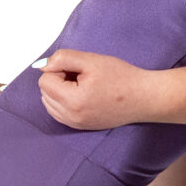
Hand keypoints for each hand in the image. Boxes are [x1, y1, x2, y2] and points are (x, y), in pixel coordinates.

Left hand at [37, 48, 151, 130]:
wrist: (143, 97)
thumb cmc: (121, 77)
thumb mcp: (91, 60)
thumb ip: (63, 58)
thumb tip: (42, 65)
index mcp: (73, 101)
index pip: (44, 80)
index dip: (59, 69)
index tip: (78, 69)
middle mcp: (71, 117)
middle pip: (45, 93)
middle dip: (58, 80)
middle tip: (82, 76)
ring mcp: (75, 125)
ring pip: (49, 103)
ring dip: (60, 91)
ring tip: (83, 86)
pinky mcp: (80, 127)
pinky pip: (58, 113)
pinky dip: (64, 101)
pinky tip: (82, 95)